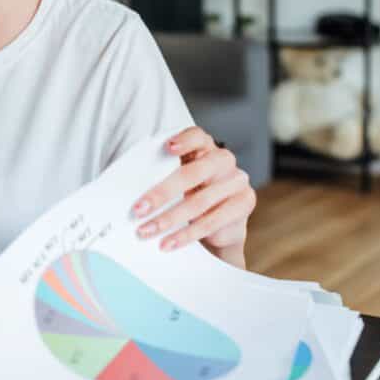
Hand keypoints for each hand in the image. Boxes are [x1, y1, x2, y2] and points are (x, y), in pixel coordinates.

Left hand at [130, 127, 255, 266]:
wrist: (220, 227)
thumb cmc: (192, 196)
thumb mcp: (179, 184)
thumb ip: (164, 177)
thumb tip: (135, 195)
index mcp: (205, 148)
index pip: (198, 137)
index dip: (184, 141)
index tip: (167, 148)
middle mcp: (223, 161)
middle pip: (194, 173)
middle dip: (162, 192)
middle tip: (139, 209)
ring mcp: (237, 181)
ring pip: (200, 201)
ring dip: (169, 219)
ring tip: (147, 231)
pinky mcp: (244, 204)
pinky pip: (212, 221)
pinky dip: (186, 235)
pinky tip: (169, 242)